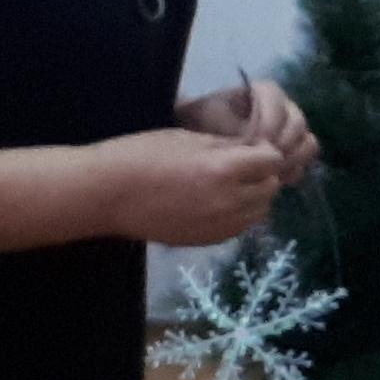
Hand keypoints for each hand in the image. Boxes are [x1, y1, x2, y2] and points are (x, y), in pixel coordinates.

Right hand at [88, 127, 284, 247]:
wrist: (107, 195)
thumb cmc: (141, 156)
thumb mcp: (188, 139)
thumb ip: (226, 147)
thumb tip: (254, 149)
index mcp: (224, 169)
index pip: (272, 159)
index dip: (263, 151)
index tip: (251, 147)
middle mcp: (230, 201)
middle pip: (270, 186)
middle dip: (262, 174)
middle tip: (242, 166)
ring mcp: (221, 225)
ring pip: (260, 210)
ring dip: (253, 196)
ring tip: (230, 185)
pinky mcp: (210, 240)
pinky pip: (241, 226)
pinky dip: (239, 214)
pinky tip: (218, 203)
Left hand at [183, 75, 320, 186]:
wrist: (204, 133)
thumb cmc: (207, 120)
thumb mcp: (215, 118)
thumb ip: (238, 128)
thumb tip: (258, 145)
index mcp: (267, 91)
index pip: (278, 104)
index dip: (271, 124)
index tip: (256, 142)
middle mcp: (286, 106)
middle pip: (298, 123)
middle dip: (283, 143)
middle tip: (266, 161)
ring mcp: (293, 128)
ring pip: (308, 141)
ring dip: (293, 158)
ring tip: (273, 171)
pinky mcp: (295, 148)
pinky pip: (306, 158)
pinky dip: (295, 168)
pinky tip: (278, 177)